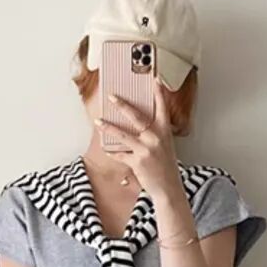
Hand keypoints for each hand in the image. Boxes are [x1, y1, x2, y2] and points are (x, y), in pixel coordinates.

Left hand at [95, 78, 181, 200]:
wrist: (168, 187)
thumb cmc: (165, 165)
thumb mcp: (165, 145)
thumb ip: (154, 133)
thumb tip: (138, 124)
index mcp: (164, 131)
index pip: (162, 107)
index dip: (159, 93)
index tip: (155, 79)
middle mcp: (155, 137)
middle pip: (137, 116)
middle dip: (122, 105)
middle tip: (112, 96)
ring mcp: (146, 149)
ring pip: (123, 135)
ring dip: (108, 128)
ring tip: (98, 121)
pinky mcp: (137, 161)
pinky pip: (120, 154)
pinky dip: (113, 152)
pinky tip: (107, 149)